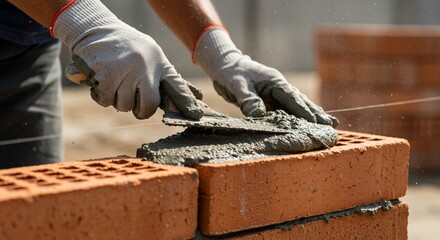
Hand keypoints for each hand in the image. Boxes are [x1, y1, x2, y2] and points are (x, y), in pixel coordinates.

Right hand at [54, 0, 201, 119]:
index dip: (185, 102)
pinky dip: (100, 94)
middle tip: (132, 99)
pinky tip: (101, 78)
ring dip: (116, 99)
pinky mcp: (104, 74)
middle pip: (147, 106)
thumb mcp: (152, 57)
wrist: (97, 28)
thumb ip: (167, 80)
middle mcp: (145, 67)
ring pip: (123, 105)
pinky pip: (105, 100)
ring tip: (115, 79)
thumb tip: (191, 102)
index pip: (176, 86)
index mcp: (159, 63)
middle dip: (140, 109)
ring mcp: (125, 70)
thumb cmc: (129, 47)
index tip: (195, 116)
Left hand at [194, 28, 337, 126]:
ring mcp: (276, 93)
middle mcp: (279, 87)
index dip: (304, 110)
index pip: (292, 98)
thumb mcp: (237, 86)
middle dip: (316, 113)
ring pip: (297, 105)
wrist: (225, 65)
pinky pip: (288, 109)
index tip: (316, 122)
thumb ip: (248, 100)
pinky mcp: (271, 99)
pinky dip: (300, 115)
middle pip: (301, 101)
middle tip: (332, 125)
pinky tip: (309, 121)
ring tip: (330, 123)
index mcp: (274, 82)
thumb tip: (259, 116)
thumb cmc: (230, 74)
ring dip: (312, 114)